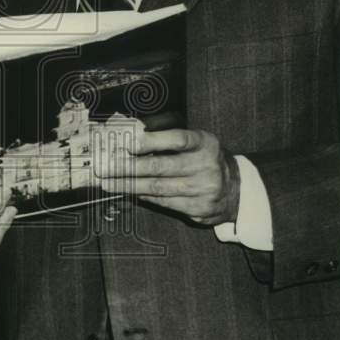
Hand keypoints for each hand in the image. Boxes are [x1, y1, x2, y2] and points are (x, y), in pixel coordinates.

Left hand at [98, 128, 240, 225]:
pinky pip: (164, 202)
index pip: (176, 139)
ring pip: (158, 188)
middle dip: (128, 167)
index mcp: (205, 142)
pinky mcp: (199, 209)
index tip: (126, 143)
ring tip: (108, 183)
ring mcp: (204, 189)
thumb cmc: (203, 158)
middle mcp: (206, 165)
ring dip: (129, 185)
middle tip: (104, 167)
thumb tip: (131, 130)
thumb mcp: (194, 139)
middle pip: (161, 167)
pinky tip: (128, 192)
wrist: (235, 189)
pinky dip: (144, 196)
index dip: (150, 141)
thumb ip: (165, 133)